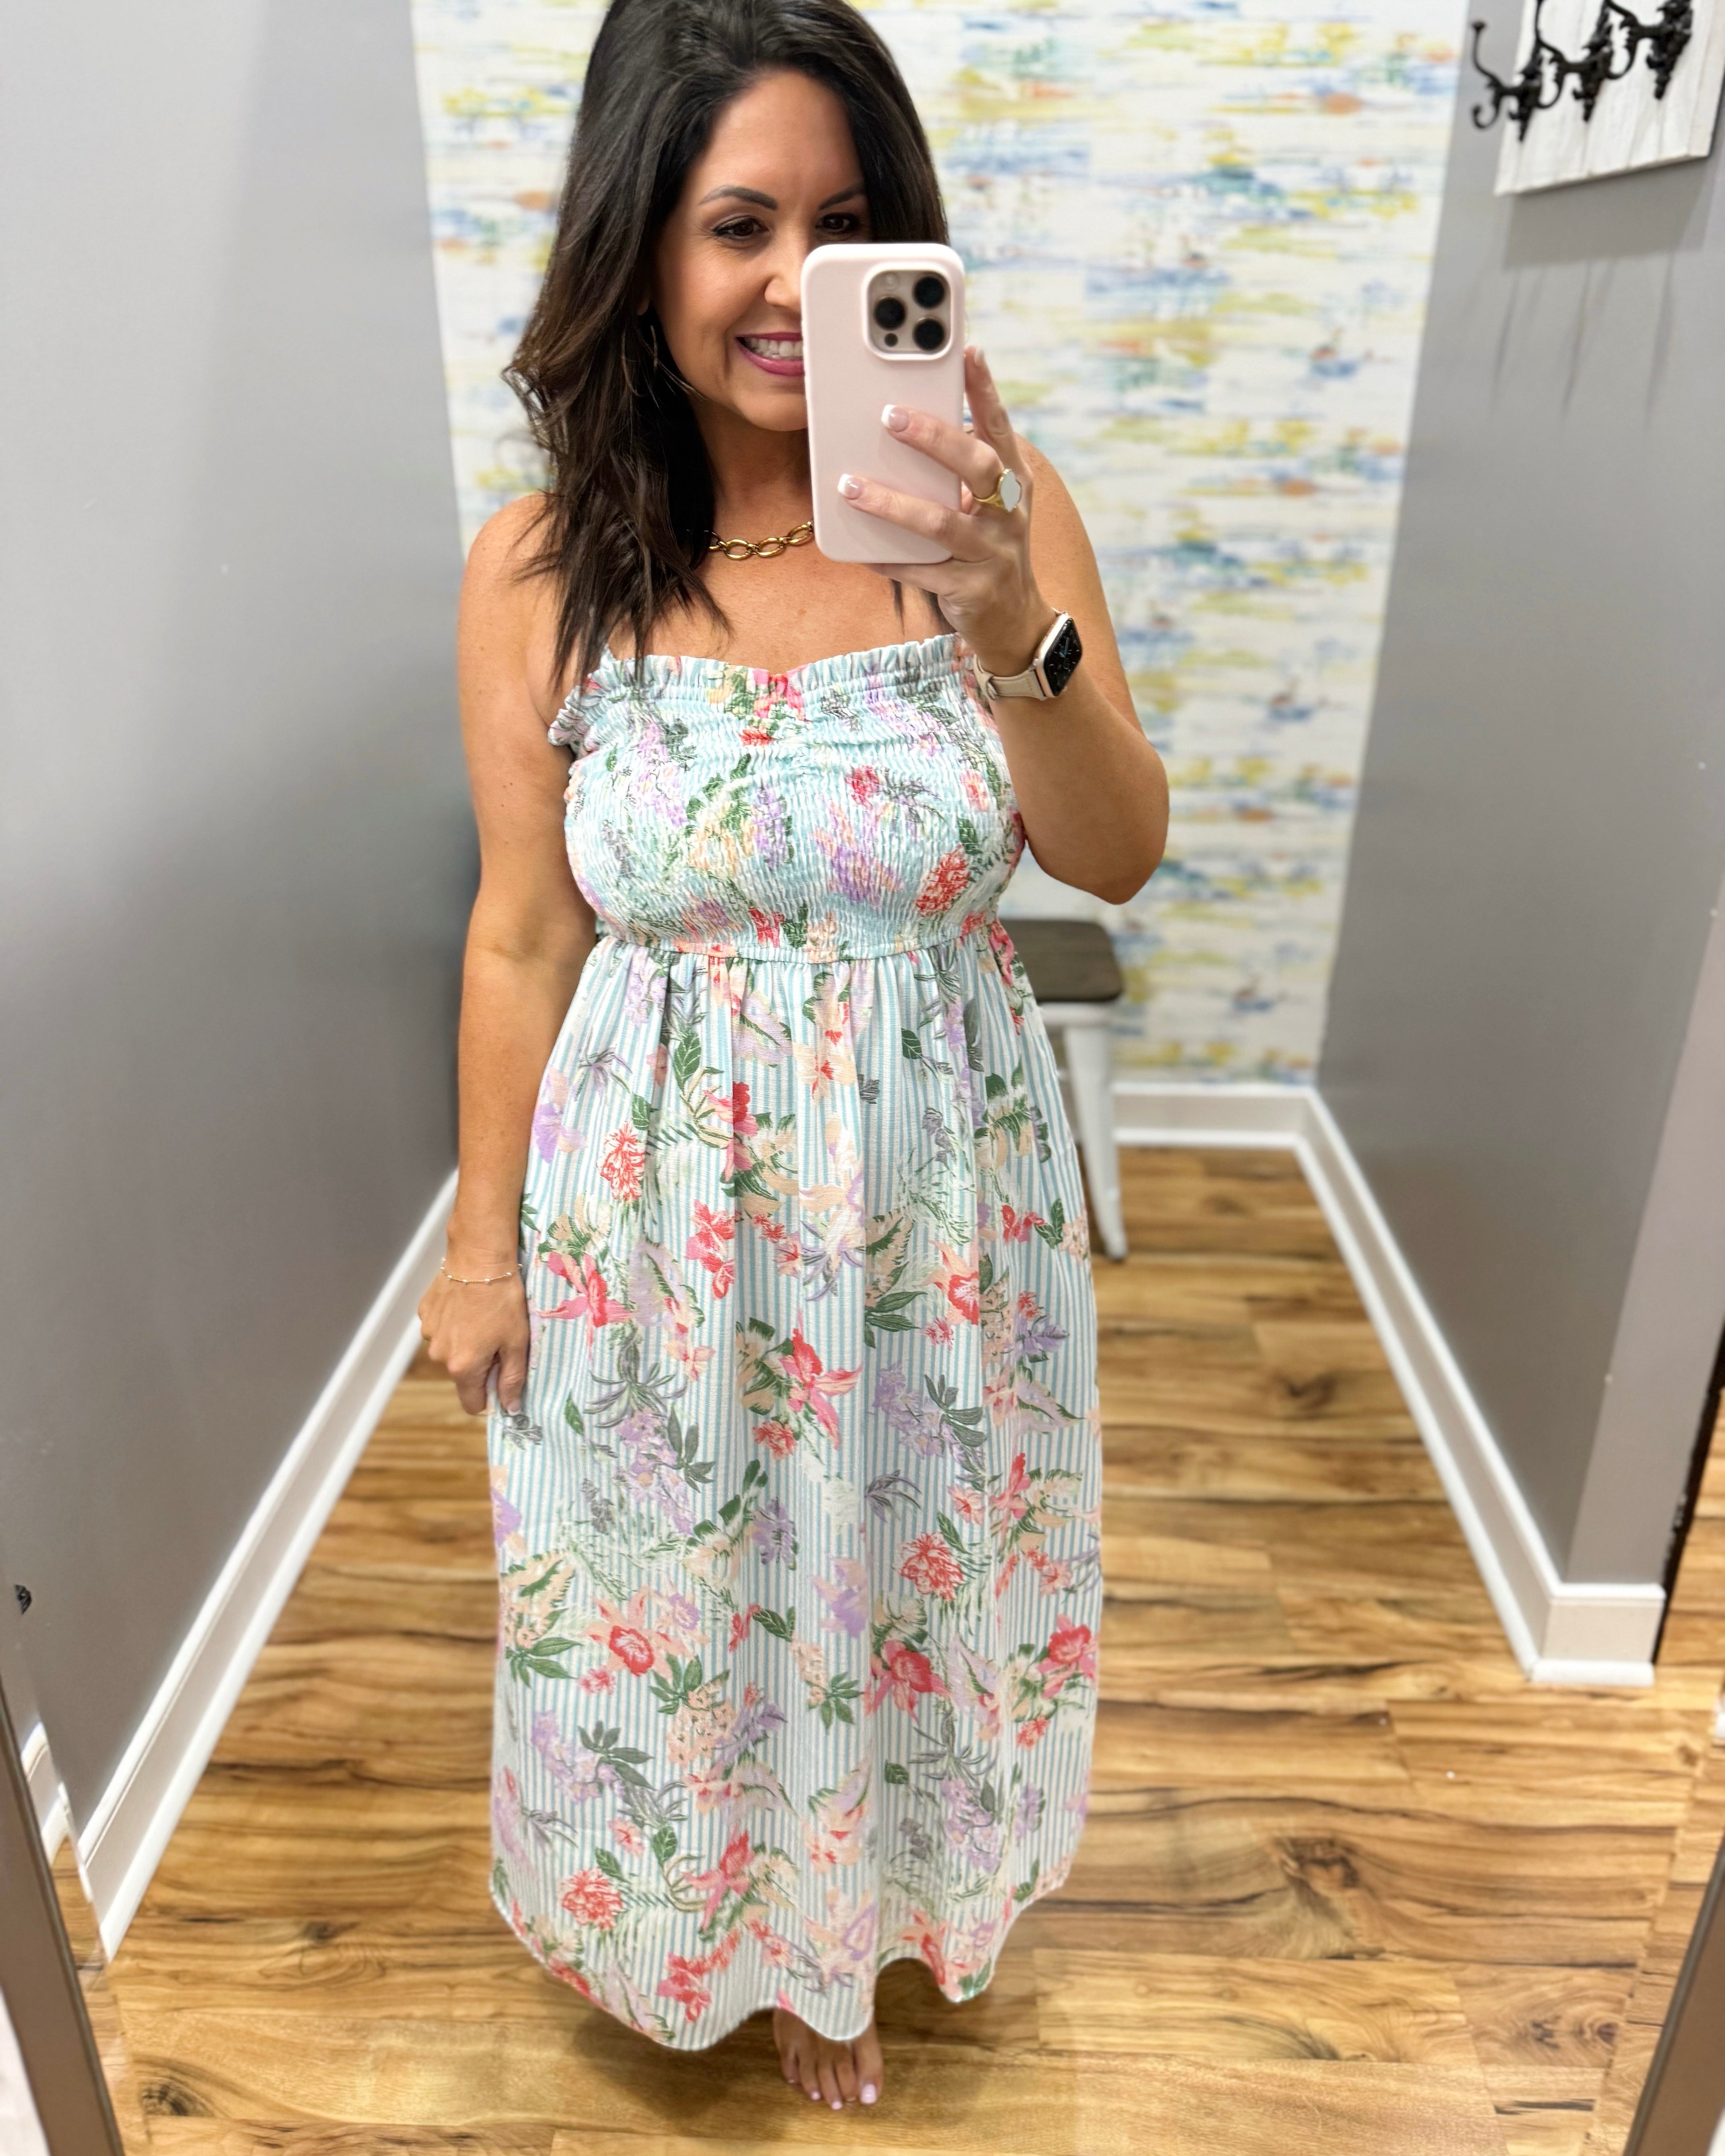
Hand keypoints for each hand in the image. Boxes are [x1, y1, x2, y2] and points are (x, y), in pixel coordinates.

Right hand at [417, 1259, 530, 1415]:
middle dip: (479, 1365)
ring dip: (465, 1343)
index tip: (502, 1377)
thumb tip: (510, 1409)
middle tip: (498, 1338)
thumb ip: (512, 1378)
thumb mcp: (517, 1342)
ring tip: (482, 1318)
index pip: (472, 1404)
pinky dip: (454, 1324)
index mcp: (462, 1367)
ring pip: (450, 1351)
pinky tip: (467, 1306)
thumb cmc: (503, 1300)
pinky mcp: (424, 1314)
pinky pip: (441, 1330)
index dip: (489, 1397)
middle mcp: (439, 1355)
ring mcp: (428, 1333)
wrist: (478, 1257)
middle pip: (462, 1375)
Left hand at [837, 345, 1053, 679]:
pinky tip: (860, 549)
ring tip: (850, 485)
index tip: (969, 350)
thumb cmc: (987, 550)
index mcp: (1014, 484)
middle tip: (889, 415)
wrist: (1015, 622)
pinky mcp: (971, 591)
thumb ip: (958, 473)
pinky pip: (921, 571)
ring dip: (891, 502)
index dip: (986, 391)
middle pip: (975, 466)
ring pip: (940, 522)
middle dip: (933, 438)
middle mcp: (1009, 515)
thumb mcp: (987, 507)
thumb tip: (904, 428)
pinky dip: (888, 558)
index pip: (1000, 429)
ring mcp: (993, 554)